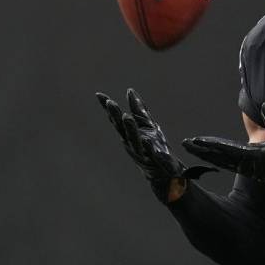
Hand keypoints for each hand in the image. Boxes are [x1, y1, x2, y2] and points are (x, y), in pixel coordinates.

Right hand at [96, 88, 214, 202]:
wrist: (164, 173)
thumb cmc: (155, 147)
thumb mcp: (148, 125)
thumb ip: (139, 110)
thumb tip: (130, 91)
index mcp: (129, 135)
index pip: (117, 119)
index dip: (109, 108)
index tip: (99, 95)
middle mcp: (132, 144)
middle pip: (122, 129)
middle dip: (116, 116)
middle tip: (110, 103)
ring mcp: (142, 153)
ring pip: (134, 140)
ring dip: (130, 129)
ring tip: (127, 117)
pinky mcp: (154, 161)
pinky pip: (150, 153)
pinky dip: (148, 147)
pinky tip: (147, 139)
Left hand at [182, 102, 264, 203]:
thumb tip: (264, 105)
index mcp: (252, 156)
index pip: (225, 148)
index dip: (209, 144)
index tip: (195, 140)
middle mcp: (247, 165)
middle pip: (218, 157)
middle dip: (201, 150)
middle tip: (185, 144)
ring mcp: (249, 170)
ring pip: (223, 162)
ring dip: (207, 155)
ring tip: (194, 149)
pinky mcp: (253, 172)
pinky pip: (231, 165)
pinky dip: (219, 160)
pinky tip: (213, 158)